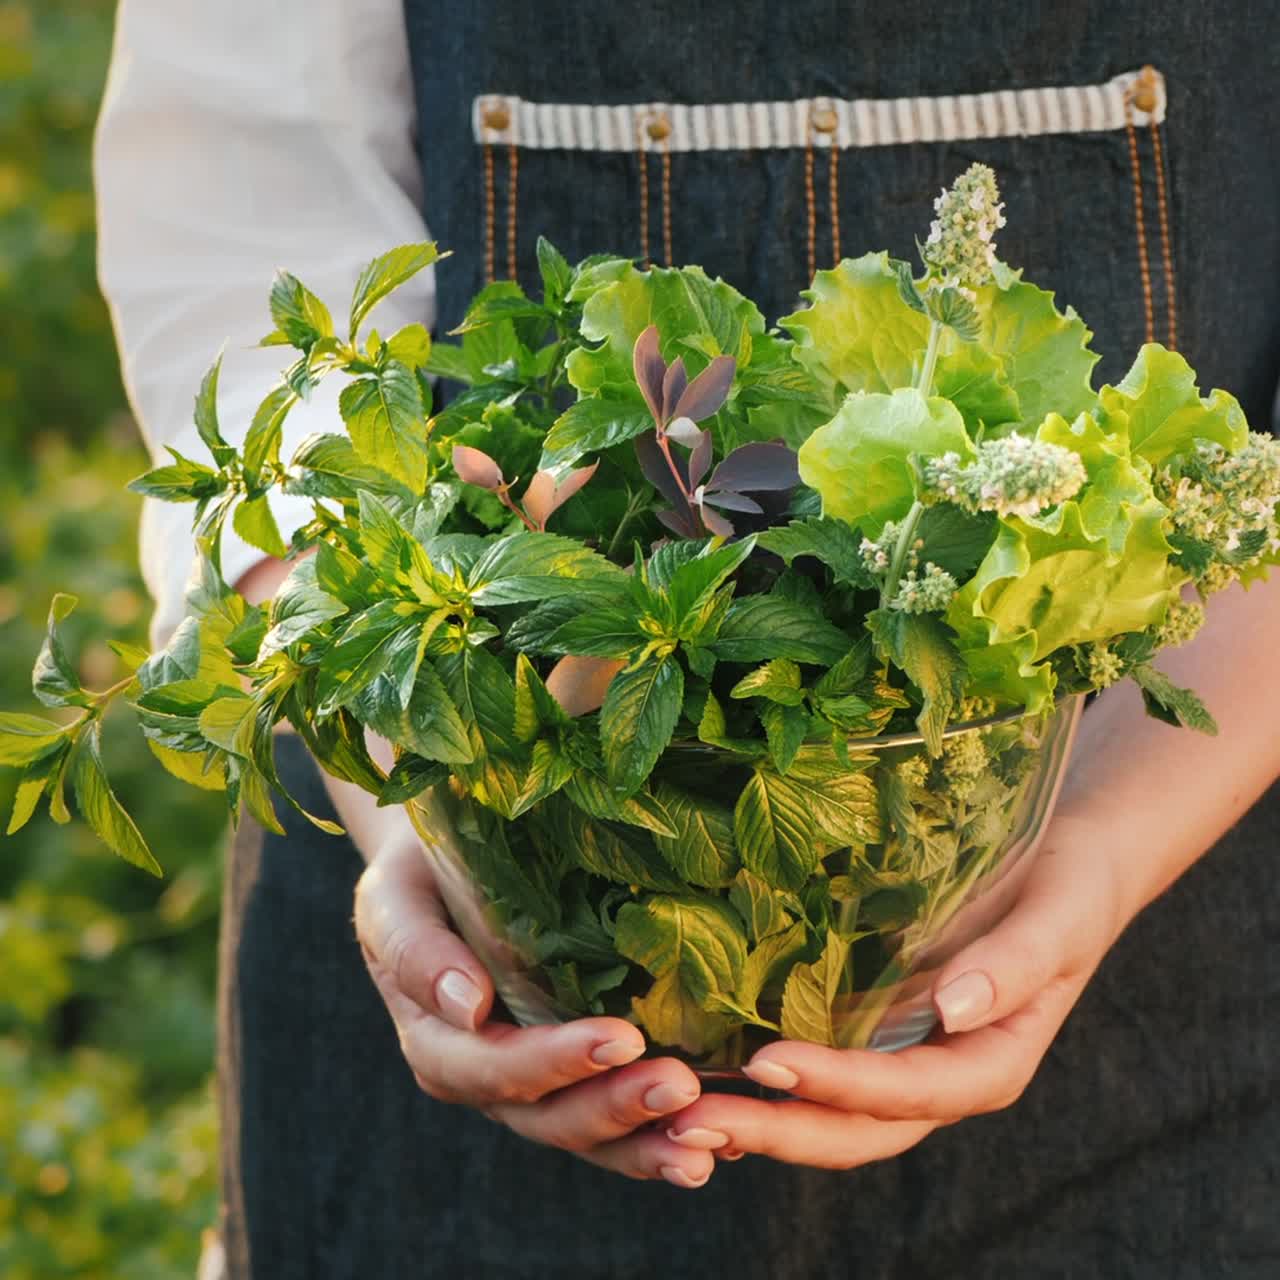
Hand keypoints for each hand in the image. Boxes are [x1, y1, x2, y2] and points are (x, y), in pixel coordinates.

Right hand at [353, 836, 717, 1188]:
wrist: (440, 868)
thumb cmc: (416, 879)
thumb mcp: (394, 902)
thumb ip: (416, 950)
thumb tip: (467, 1006)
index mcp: (438, 1043)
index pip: (496, 1068)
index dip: (557, 1062)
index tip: (621, 1038)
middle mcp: (487, 1078)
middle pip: (552, 1116)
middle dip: (618, 1107)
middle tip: (682, 1087)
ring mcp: (535, 1085)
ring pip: (592, 1134)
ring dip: (650, 1142)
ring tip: (712, 1142)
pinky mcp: (576, 1074)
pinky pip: (617, 1120)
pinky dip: (663, 1135)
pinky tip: (720, 1139)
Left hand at [665, 815, 1126, 1168]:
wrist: (1068, 866)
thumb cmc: (1067, 890)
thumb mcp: (1055, 922)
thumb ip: (1012, 968)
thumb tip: (954, 1010)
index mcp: (987, 1065)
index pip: (904, 1092)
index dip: (837, 1085)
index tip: (767, 1063)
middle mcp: (938, 1076)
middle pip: (855, 1129)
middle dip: (777, 1133)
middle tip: (692, 1122)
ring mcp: (902, 1057)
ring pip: (830, 1114)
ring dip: (761, 1123)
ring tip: (680, 1115)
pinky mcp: (875, 1025)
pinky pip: (821, 1068)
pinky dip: (769, 1085)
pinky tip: (708, 1073)